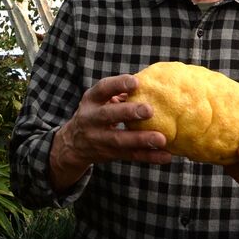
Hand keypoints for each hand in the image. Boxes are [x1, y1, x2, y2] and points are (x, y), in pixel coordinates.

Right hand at [49, 75, 171, 188]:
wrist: (72, 144)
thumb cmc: (96, 114)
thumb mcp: (99, 101)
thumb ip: (120, 94)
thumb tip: (152, 84)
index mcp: (91, 100)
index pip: (102, 89)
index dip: (118, 84)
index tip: (136, 82)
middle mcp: (91, 119)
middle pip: (108, 115)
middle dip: (128, 112)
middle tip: (149, 110)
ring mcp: (98, 138)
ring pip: (120, 140)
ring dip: (141, 139)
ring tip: (161, 139)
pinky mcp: (108, 154)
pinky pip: (130, 155)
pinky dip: (149, 156)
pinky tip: (165, 156)